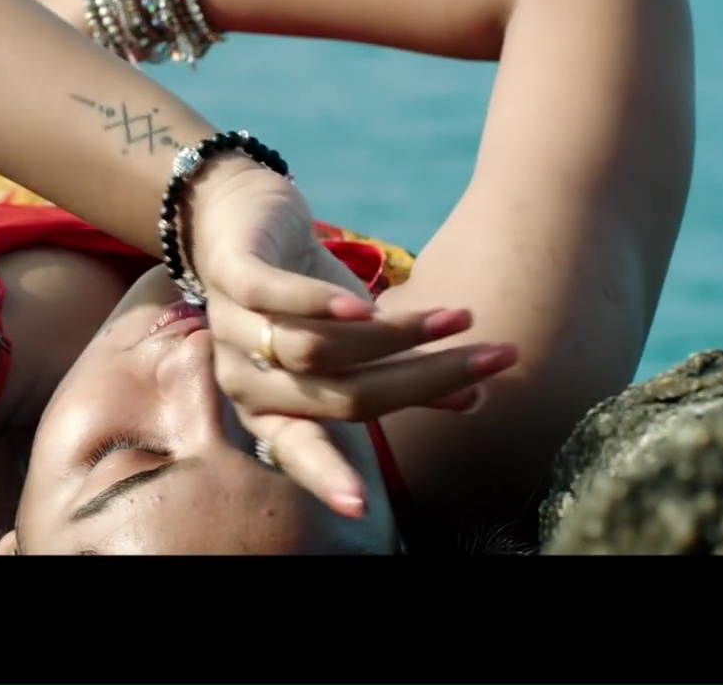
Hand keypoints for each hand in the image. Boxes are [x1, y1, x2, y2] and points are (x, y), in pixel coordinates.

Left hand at [183, 160, 517, 516]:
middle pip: (338, 397)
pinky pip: (270, 295)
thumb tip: (475, 400)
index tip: (363, 507)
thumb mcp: (355, 340)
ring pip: (315, 349)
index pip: (297, 449)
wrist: (240, 215)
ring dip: (395, 337)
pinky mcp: (230, 273)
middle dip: (422, 383)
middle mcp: (243, 377)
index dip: (328, 476)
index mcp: (268, 407)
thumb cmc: (305, 294)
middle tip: (492, 362)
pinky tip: (365, 303)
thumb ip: (401, 375)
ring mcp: (231, 325)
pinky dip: (318, 303)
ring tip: (457, 320)